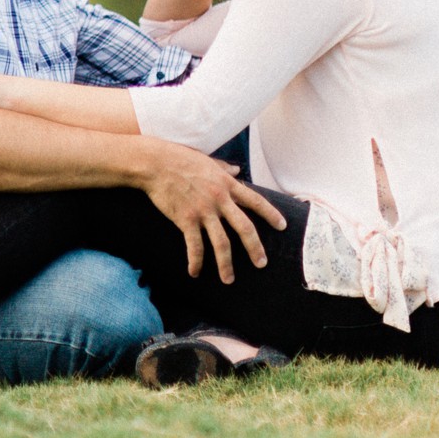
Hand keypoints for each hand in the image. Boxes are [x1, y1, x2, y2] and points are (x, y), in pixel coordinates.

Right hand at [136, 139, 286, 283]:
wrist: (155, 164)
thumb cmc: (180, 158)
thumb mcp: (207, 160)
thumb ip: (223, 168)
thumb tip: (236, 170)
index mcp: (227, 184)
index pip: (256, 201)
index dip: (271, 214)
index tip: (282, 226)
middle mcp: (219, 199)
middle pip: (244, 228)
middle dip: (255, 248)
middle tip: (261, 264)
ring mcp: (203, 211)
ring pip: (221, 243)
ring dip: (226, 264)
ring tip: (229, 279)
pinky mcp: (186, 220)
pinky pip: (195, 246)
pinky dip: (196, 261)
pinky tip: (195, 272)